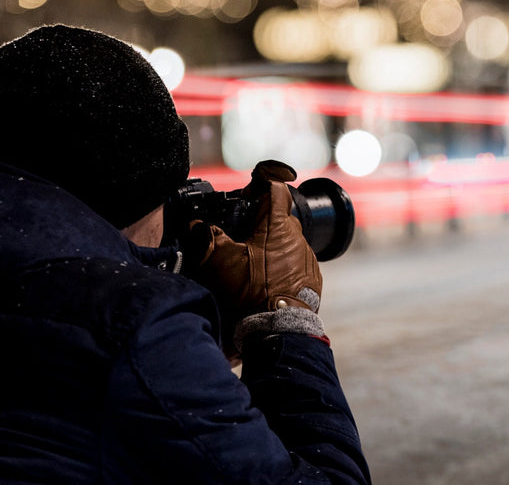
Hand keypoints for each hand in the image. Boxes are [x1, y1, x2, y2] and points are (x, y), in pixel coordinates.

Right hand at [195, 160, 321, 317]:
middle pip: (278, 216)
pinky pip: (294, 262)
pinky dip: (280, 265)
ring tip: (250, 262)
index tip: (251, 187)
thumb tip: (195, 226)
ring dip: (270, 245)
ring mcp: (307, 258)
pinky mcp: (311, 278)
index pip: (275, 187)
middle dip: (260, 221)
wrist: (277, 330)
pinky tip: (264, 280)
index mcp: (276, 224)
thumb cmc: (250, 292)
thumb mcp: (217, 261)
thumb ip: (206, 237)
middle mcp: (297, 237)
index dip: (262, 180)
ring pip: (286, 241)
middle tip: (240, 235)